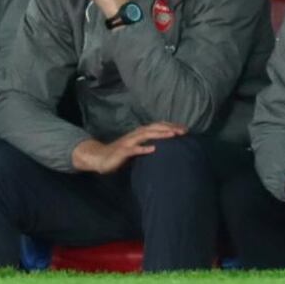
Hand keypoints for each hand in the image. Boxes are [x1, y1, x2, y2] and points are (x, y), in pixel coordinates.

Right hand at [72, 122, 186, 173]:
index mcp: (139, 133)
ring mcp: (129, 142)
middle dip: (169, 128)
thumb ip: (148, 143)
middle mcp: (135, 134)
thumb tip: (164, 145)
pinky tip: (153, 149)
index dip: (171, 126)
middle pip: (154, 128)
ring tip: (173, 135)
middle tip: (184, 131)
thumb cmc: (120, 153)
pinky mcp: (122, 151)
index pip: (157, 126)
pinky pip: (134, 149)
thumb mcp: (137, 147)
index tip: (185, 129)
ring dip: (160, 134)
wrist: (100, 157)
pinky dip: (143, 148)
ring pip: (146, 135)